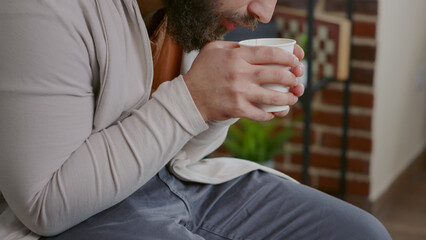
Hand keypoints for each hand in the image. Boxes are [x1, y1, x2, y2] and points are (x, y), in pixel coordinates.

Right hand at [183, 41, 304, 121]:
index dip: (288, 57)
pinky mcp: (238, 109)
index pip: (271, 53)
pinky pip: (261, 114)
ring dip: (288, 99)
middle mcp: (241, 73)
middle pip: (277, 74)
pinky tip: (273, 112)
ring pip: (274, 97)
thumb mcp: (213, 49)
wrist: (189, 98)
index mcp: (237, 56)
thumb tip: (252, 45)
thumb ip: (233, 45)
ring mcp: (240, 93)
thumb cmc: (201, 72)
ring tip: (292, 99)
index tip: (294, 61)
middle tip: (294, 80)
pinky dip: (271, 114)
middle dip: (292, 78)